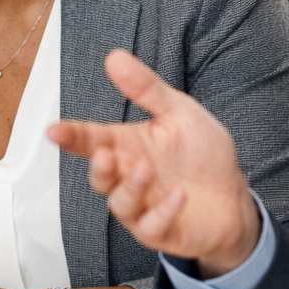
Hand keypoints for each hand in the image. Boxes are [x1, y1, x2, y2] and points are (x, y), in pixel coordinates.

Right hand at [48, 49, 258, 276]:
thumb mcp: (178, 112)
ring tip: (146, 172)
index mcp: (128, 146)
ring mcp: (143, 207)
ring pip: (120, 204)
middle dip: (98, 167)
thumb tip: (115, 57)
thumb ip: (146, 87)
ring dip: (130, 188)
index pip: (92, 139)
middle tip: (106, 154)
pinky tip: (179, 196)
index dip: (72, 136)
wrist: (233, 196)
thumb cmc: (202, 155)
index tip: (54, 130)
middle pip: (100, 176)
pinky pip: (151, 226)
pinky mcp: (161, 230)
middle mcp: (129, 177)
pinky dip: (162, 211)